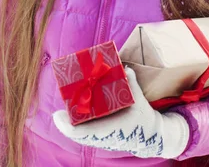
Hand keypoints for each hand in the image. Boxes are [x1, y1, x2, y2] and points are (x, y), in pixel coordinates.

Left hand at [52, 67, 189, 158]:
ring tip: (62, 114)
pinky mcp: (101, 139)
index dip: (66, 125)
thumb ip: (132, 83)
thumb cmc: (143, 119)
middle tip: (58, 113)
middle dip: (65, 123)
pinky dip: (76, 127)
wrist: (150, 135)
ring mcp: (101, 140)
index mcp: (109, 129)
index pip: (81, 132)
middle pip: (76, 134)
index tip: (57, 115)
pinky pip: (84, 135)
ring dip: (69, 124)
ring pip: (79, 136)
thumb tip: (125, 68)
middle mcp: (102, 137)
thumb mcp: (140, 101)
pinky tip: (71, 117)